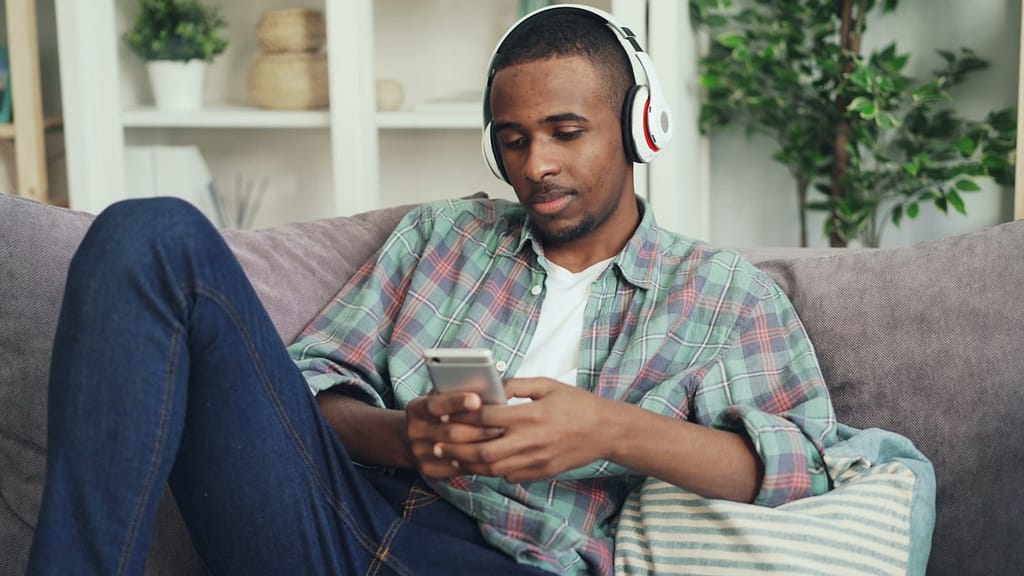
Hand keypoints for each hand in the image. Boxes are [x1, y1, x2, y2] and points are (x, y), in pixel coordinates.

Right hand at [405, 391, 504, 478]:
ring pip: (454, 452)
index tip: (477, 399)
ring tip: (500, 441)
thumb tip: (489, 388)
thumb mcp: (439, 397)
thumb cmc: (436, 412)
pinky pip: (454, 469)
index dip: (456, 402)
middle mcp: (414, 431)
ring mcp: (419, 452)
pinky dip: (473, 463)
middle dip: (478, 429)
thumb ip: (457, 392)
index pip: (435, 405)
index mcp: (416, 409)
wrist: (410, 438)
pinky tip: (490, 458)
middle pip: (449, 432)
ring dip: (479, 447)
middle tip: (501, 426)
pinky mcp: (427, 469)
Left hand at [437, 378, 610, 482]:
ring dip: (469, 465)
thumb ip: (518, 385)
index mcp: (530, 415)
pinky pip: (510, 477)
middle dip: (457, 449)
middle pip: (483, 450)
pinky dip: (492, 473)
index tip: (446, 416)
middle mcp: (530, 440)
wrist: (606, 430)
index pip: (486, 418)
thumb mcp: (548, 385)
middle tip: (438, 445)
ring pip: (493, 469)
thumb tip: (493, 385)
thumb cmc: (577, 404)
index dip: (462, 417)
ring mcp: (536, 460)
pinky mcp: (542, 472)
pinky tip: (480, 467)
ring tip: (452, 459)